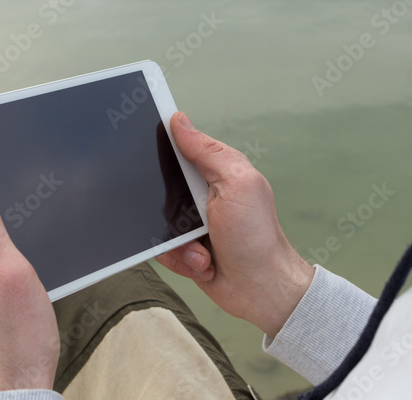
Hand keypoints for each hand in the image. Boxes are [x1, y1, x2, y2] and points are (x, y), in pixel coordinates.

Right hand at [157, 112, 313, 337]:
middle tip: (191, 220)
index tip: (150, 151)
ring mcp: (194, 222)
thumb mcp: (236, 184)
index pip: (182, 146)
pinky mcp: (185, 248)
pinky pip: (162, 249)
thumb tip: (179, 121)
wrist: (261, 290)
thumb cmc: (257, 236)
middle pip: (162, 186)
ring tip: (204, 250)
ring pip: (158, 221)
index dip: (164, 146)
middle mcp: (204, 193)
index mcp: (218, 170)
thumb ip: (207, 153)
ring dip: (179, 242)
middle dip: (169, 208)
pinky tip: (204, 264)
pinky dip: (181, 260)